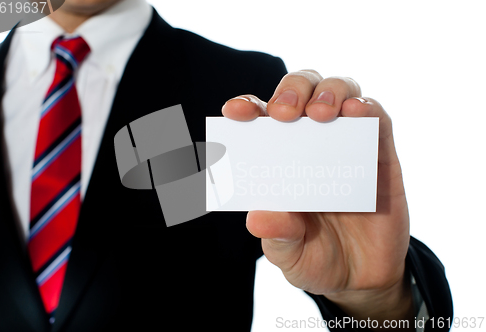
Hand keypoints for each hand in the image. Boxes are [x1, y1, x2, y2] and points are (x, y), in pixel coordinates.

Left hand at [222, 70, 412, 329]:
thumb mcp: (288, 253)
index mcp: (278, 159)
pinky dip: (368, 109)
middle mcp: (310, 143)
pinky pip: (378, 120)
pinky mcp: (380, 154)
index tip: (235, 112)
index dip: (246, 107)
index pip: (259, 119)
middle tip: (284, 113)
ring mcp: (346, 144)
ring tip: (321, 113)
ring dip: (329, 91)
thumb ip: (277, 235)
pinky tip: (358, 112)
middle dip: (291, 91)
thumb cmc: (314, 256)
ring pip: (340, 91)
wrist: (360, 279)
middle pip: (300, 91)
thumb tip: (258, 218)